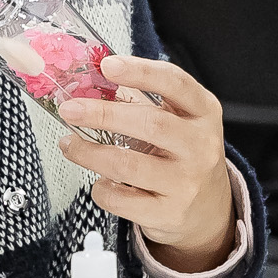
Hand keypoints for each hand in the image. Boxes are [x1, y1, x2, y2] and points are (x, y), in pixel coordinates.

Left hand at [56, 54, 234, 271]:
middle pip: (150, 124)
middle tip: (70, 109)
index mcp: (204, 113)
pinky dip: (101, 189)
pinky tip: (98, 180)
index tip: (107, 65)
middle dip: (103, 114)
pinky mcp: (168, 213)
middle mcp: (201, 146)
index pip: (175, 83)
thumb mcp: (179, 121)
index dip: (141, 71)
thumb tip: (91, 84)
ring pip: (128, 165)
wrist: (208, 208)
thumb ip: (143, 102)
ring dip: (89, 153)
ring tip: (69, 144)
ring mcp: (186, 182)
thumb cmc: (183, 154)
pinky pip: (123, 200)